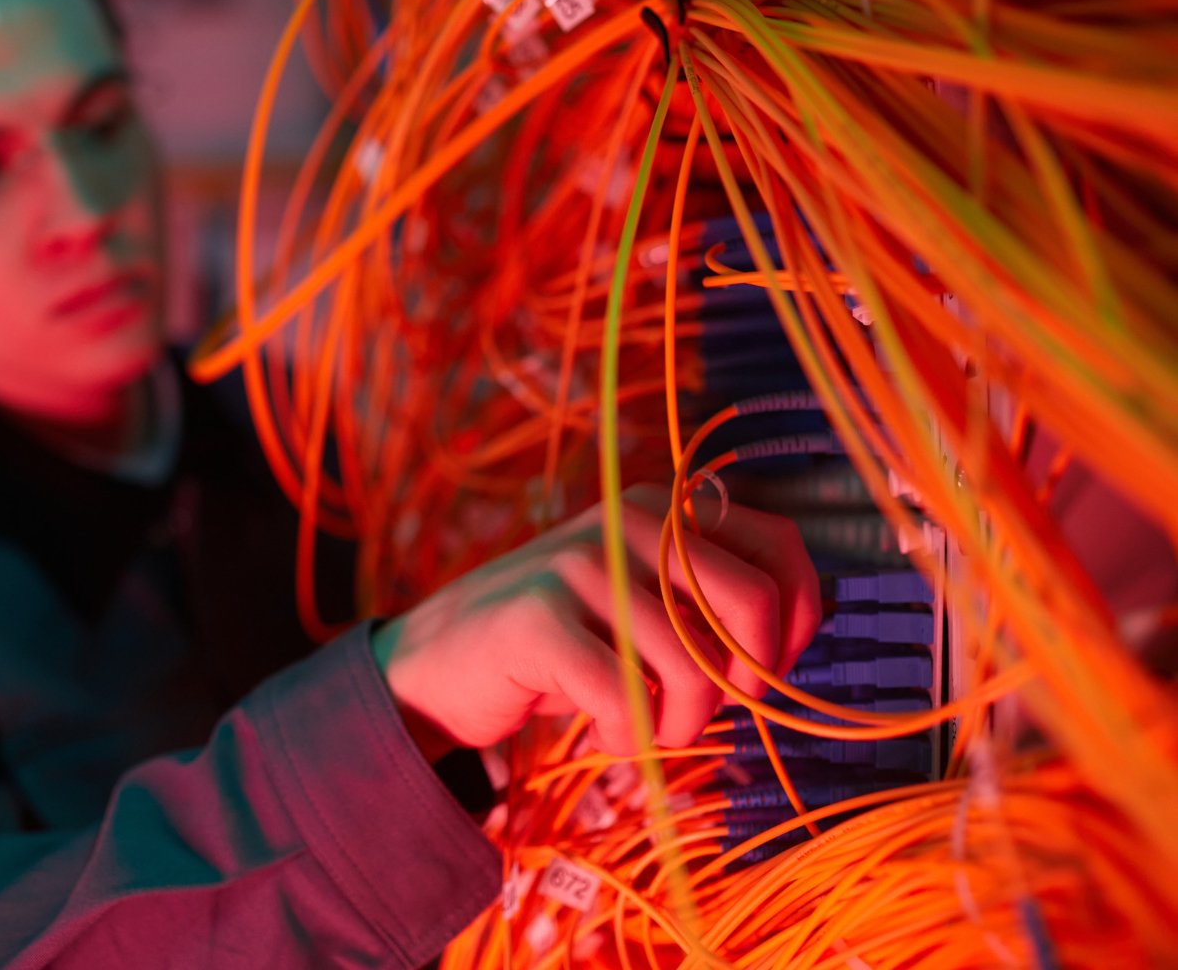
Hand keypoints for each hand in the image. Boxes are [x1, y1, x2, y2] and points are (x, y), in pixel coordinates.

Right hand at [370, 484, 820, 759]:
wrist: (439, 662)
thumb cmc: (562, 645)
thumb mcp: (644, 608)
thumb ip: (710, 603)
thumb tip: (806, 627)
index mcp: (664, 508)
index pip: (781, 550)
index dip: (794, 624)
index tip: (756, 674)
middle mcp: (628, 520)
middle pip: (753, 603)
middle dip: (745, 683)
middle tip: (704, 712)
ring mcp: (580, 563)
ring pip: (691, 669)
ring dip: (674, 728)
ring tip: (637, 731)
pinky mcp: (538, 618)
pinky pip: (626, 699)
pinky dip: (623, 737)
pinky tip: (600, 734)